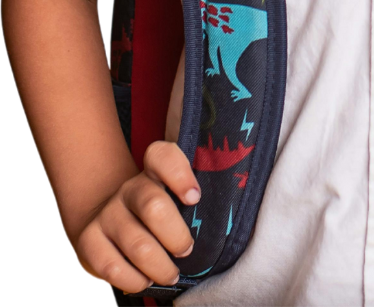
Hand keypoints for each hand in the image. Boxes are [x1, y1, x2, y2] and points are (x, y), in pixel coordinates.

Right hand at [71, 141, 199, 293]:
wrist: (107, 221)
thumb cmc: (156, 216)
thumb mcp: (173, 200)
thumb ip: (192, 203)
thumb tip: (221, 226)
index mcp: (153, 173)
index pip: (162, 156)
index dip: (179, 174)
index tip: (195, 198)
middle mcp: (129, 189)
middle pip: (154, 206)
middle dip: (177, 236)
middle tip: (186, 250)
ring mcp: (107, 213)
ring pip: (137, 244)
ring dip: (160, 267)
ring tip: (170, 274)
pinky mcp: (89, 240)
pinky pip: (112, 267)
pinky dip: (134, 281)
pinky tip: (144, 280)